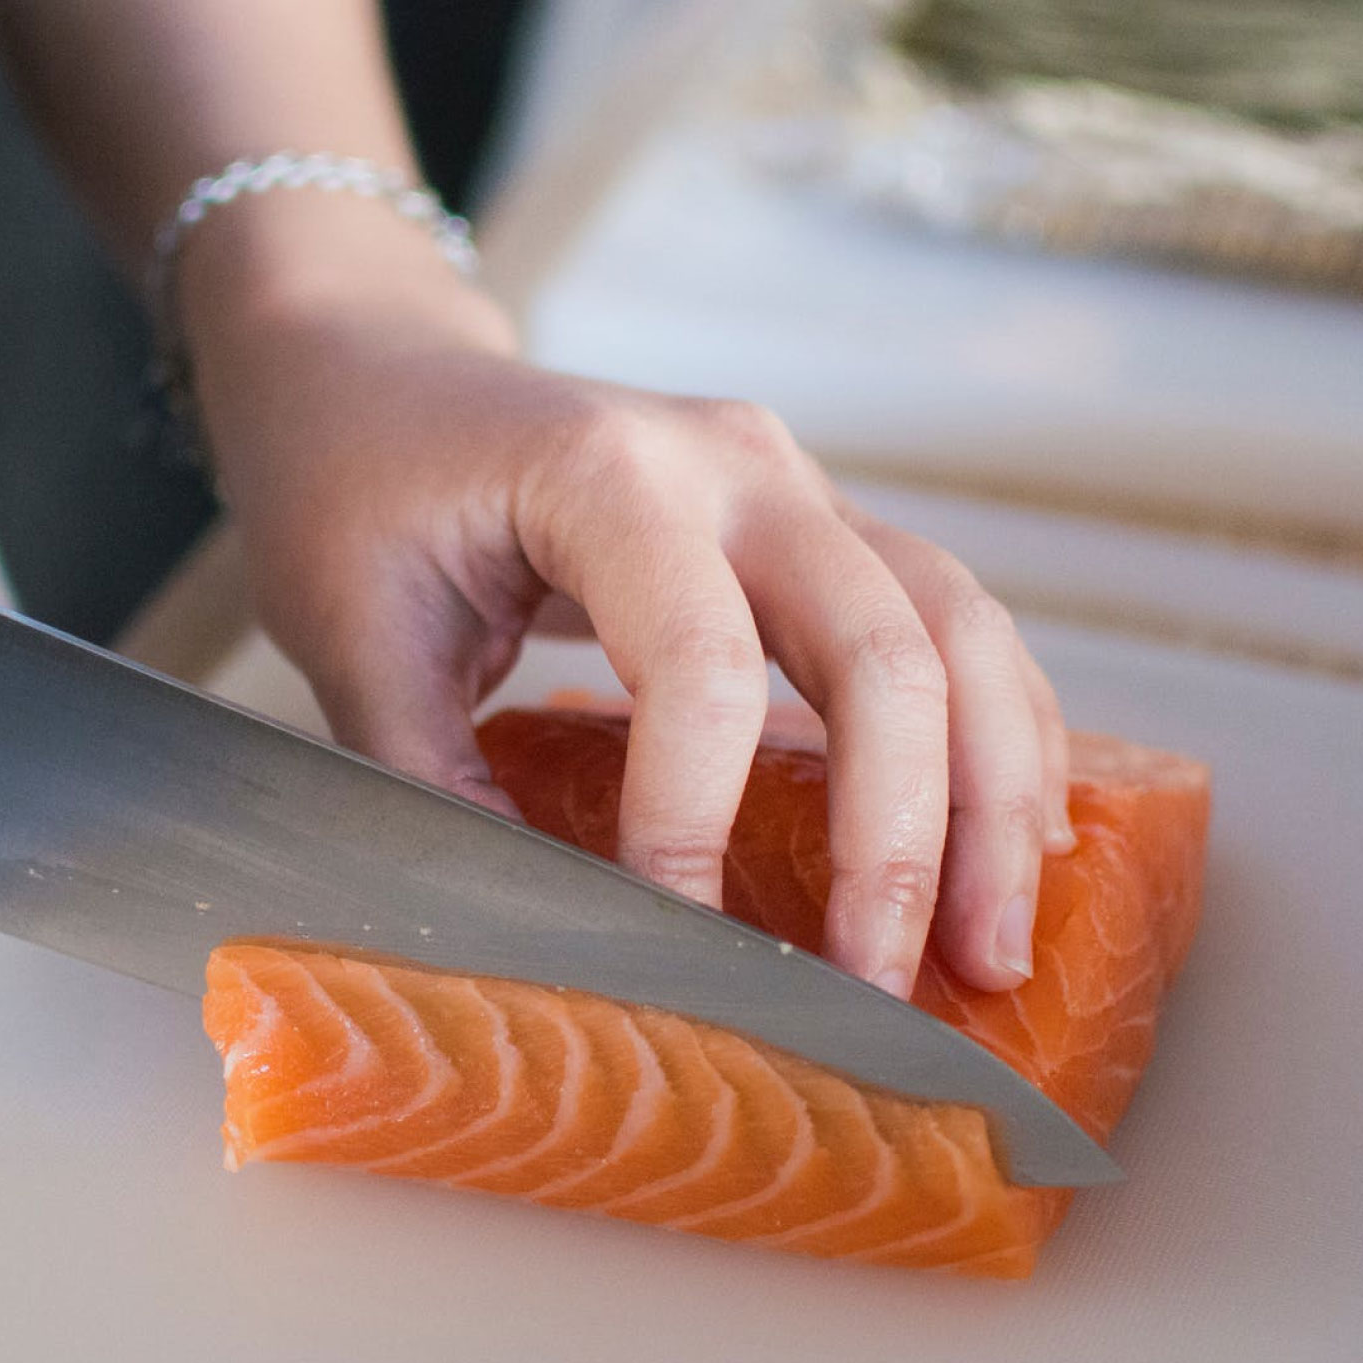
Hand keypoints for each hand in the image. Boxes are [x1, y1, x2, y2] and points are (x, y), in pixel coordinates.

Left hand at [180, 192, 1071, 999]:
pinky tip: (1013, 833)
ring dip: (992, 786)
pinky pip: (948, 615)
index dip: (695, 823)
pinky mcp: (815, 521)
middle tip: (894, 989)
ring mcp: (792, 482)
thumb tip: (540, 945)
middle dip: (905, 832)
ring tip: (997, 940)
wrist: (382, 373)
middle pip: (882, 640)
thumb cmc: (352, 492)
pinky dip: (996, 723)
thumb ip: (432, 784)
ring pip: (954, 620)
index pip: (696, 664)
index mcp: (605, 474)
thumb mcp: (350, 638)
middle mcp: (731, 462)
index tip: (679, 953)